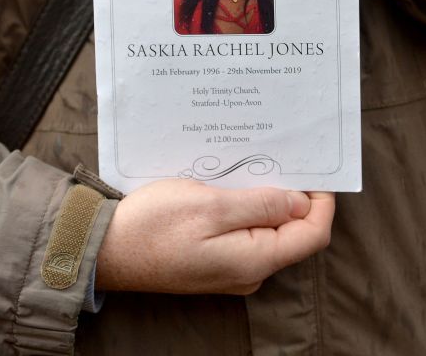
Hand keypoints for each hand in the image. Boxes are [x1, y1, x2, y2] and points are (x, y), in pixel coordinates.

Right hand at [95, 179, 334, 294]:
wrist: (103, 250)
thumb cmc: (153, 226)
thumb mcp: (211, 206)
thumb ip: (261, 205)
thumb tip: (302, 202)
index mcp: (254, 260)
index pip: (312, 234)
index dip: (322, 200)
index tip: (316, 166)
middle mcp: (249, 270)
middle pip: (292, 231)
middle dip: (293, 192)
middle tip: (281, 154)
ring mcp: (231, 266)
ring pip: (266, 227)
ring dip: (266, 195)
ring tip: (253, 161)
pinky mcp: (213, 258)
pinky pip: (243, 230)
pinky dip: (244, 204)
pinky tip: (232, 180)